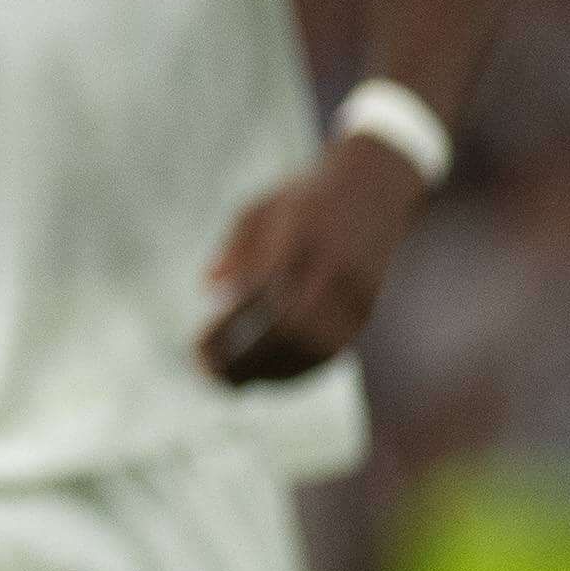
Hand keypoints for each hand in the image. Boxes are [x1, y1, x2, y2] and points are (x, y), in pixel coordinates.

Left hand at [204, 139, 424, 382]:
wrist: (373, 186)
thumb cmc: (302, 197)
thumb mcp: (258, 209)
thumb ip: (234, 249)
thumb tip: (207, 289)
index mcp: (296, 242)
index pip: (255, 301)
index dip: (226, 332)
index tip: (196, 347)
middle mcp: (329, 270)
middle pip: (285, 332)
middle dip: (244, 361)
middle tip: (208, 376)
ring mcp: (353, 292)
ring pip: (312, 349)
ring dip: (271, 374)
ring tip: (236, 384)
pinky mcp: (367, 308)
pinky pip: (333, 352)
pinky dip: (300, 371)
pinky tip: (271, 379)